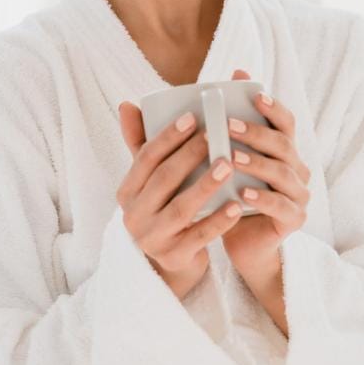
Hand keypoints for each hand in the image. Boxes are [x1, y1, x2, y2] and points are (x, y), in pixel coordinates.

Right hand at [116, 99, 243, 300]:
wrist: (170, 261)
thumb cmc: (162, 208)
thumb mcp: (148, 181)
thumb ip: (141, 145)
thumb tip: (127, 103)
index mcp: (127, 192)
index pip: (145, 158)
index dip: (168, 137)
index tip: (192, 117)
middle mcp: (134, 215)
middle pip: (163, 180)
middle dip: (189, 155)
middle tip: (216, 134)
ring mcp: (154, 238)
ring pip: (181, 208)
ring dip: (205, 185)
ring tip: (227, 165)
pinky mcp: (175, 257)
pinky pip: (199, 236)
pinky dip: (218, 221)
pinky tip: (236, 205)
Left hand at [221, 69, 311, 277]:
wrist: (241, 241)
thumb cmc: (229, 193)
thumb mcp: (221, 160)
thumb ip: (211, 128)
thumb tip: (184, 89)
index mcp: (282, 149)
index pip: (285, 122)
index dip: (273, 107)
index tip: (255, 95)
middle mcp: (296, 167)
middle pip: (283, 143)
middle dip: (256, 132)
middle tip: (228, 125)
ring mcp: (298, 193)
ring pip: (283, 172)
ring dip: (257, 163)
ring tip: (232, 158)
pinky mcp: (294, 218)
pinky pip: (281, 205)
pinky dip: (263, 198)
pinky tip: (243, 194)